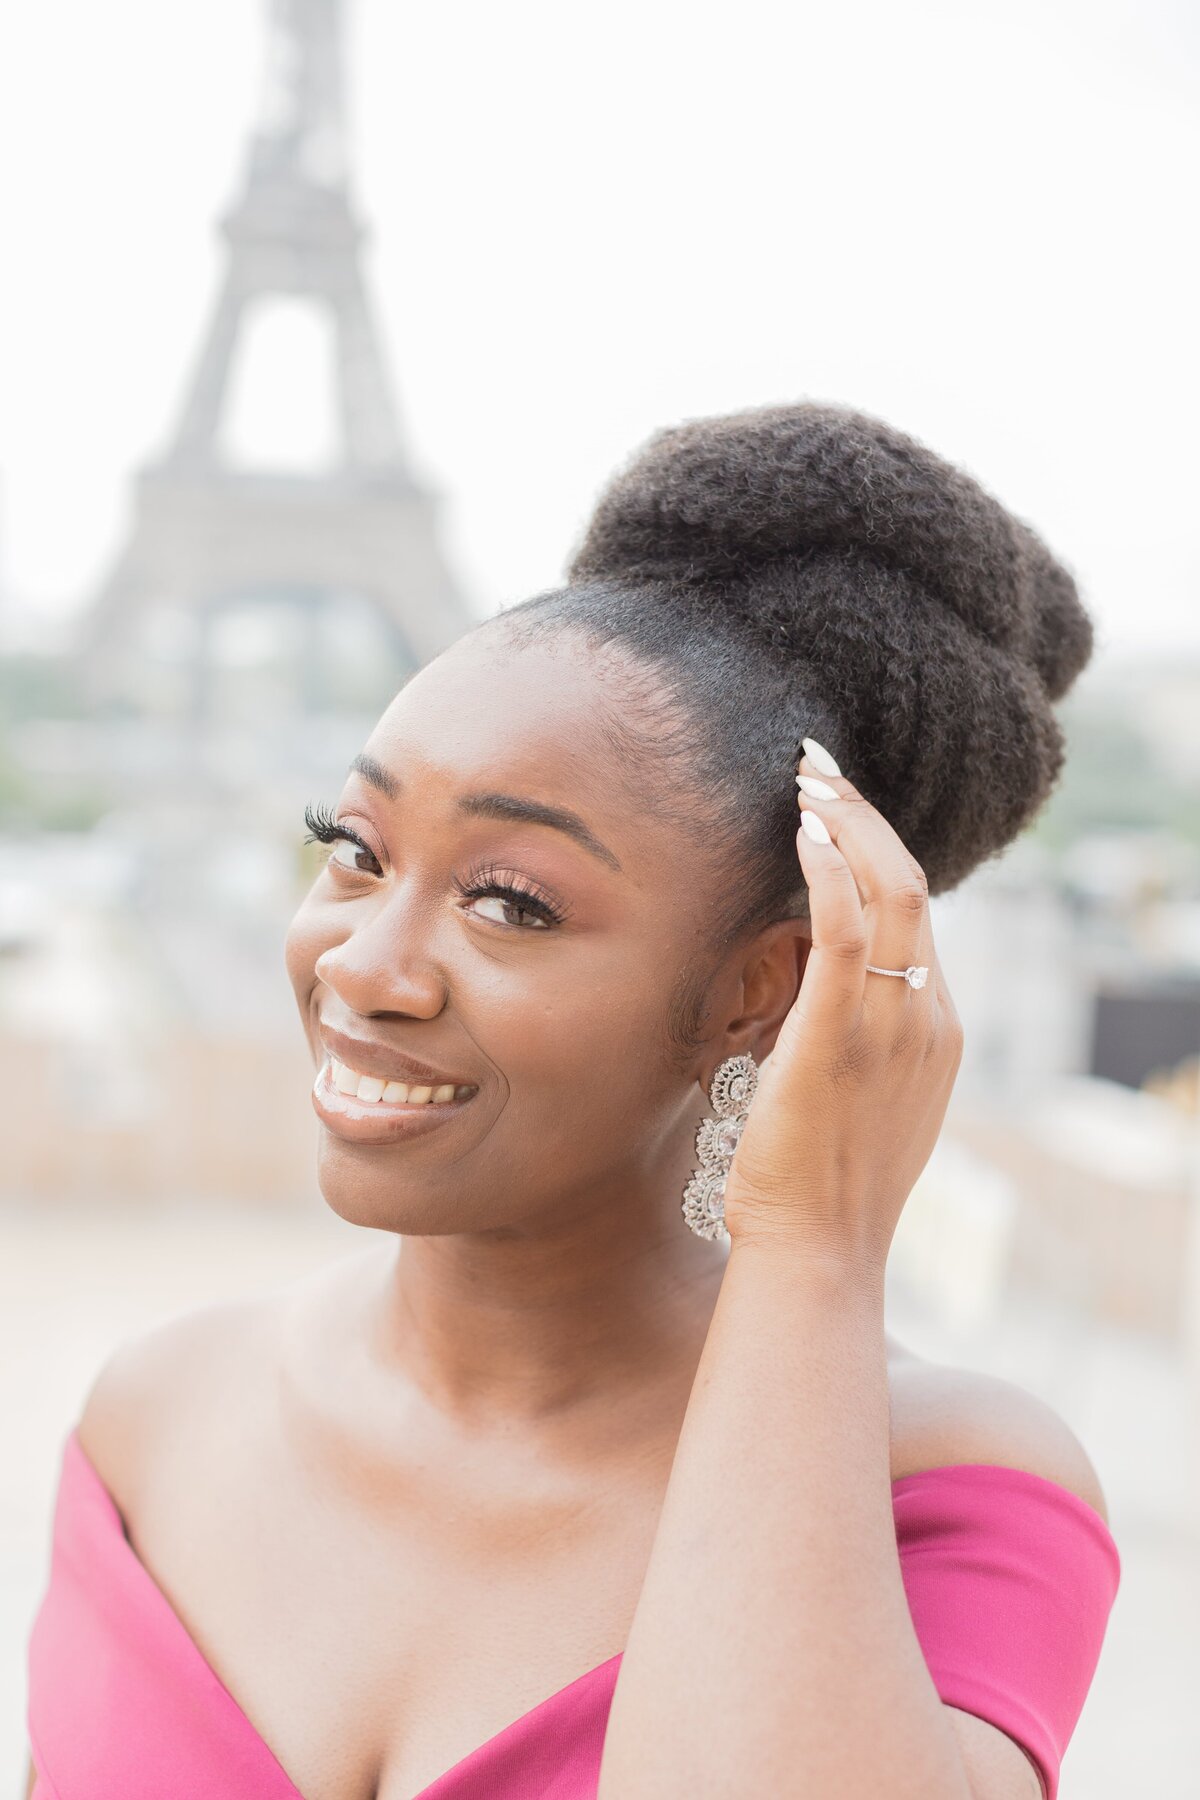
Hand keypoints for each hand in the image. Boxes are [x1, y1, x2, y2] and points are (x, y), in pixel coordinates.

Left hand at [721, 740, 964, 1273]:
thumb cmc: (818, 1183)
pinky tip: (801, 830)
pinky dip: (830, 867)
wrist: (816, 1250)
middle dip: (867, 816)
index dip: (878, 853)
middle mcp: (930, 1017)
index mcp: (937, 1030)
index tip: (835, 813)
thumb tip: (812, 994)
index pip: (917, 918)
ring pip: (892, 890)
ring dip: (848, 823)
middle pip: (914, 886)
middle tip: (820, 768)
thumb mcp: (857, 1100)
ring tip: (807, 779)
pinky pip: (846, 927)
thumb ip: (853, 1038)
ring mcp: (895, 1024)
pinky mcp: (842, 1033)